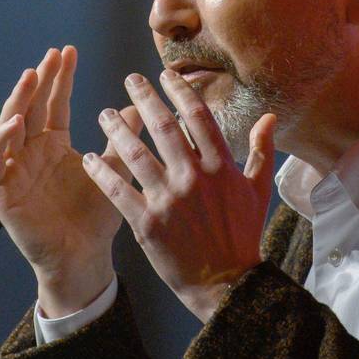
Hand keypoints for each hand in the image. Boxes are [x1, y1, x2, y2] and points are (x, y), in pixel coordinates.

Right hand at [0, 46, 142, 315]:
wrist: (83, 258)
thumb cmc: (96, 218)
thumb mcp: (114, 173)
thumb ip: (121, 142)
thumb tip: (139, 108)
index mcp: (53, 144)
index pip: (53, 103)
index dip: (59, 77)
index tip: (68, 50)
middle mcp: (31, 152)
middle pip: (29, 107)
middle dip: (38, 80)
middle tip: (51, 55)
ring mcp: (14, 170)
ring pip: (7, 127)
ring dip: (16, 101)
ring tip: (31, 77)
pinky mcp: (1, 192)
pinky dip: (0, 141)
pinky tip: (15, 123)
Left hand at [83, 69, 276, 322]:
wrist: (225, 283)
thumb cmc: (242, 235)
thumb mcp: (257, 190)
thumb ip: (261, 150)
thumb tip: (268, 116)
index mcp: (220, 167)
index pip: (198, 116)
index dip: (180, 91)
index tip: (165, 75)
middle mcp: (193, 178)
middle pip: (164, 127)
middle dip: (144, 99)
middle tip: (130, 80)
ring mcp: (168, 200)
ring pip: (136, 154)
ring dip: (117, 130)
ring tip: (105, 113)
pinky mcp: (147, 223)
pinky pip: (118, 191)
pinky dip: (102, 172)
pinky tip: (90, 158)